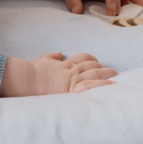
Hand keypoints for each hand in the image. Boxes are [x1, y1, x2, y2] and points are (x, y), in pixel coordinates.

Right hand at [0, 52, 116, 95]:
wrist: (26, 79)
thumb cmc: (31, 71)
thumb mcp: (41, 60)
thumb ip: (51, 57)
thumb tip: (58, 54)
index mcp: (65, 64)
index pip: (83, 58)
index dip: (92, 60)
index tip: (97, 63)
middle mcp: (71, 70)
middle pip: (92, 65)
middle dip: (103, 68)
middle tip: (113, 71)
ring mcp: (73, 79)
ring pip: (95, 73)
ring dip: (107, 74)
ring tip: (116, 77)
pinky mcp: (72, 89)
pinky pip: (92, 86)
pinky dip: (103, 85)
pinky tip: (112, 86)